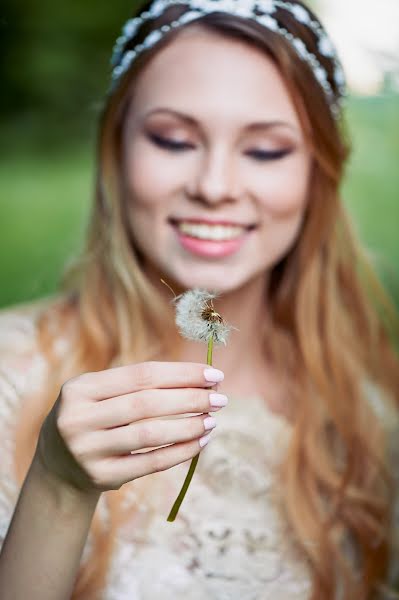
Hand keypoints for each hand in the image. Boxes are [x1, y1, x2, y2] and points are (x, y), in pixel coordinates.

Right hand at [35, 362, 225, 493]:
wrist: (59, 465)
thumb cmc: (95, 417)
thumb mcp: (102, 393)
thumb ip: (142, 384)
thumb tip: (202, 380)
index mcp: (80, 388)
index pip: (142, 374)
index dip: (182, 374)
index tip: (214, 374)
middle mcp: (78, 418)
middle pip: (147, 403)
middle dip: (190, 399)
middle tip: (221, 398)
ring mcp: (87, 450)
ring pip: (150, 434)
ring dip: (189, 426)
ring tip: (212, 420)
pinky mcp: (100, 477)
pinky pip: (149, 463)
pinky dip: (180, 452)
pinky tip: (200, 443)